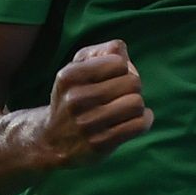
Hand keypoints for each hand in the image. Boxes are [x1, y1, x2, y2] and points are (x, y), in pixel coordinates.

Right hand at [38, 41, 151, 167]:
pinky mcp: (100, 144)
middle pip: (132, 82)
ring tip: (125, 109)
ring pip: (137, 103)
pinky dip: (143, 120)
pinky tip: (133, 120)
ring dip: (136, 105)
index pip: (119, 62)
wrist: (52, 140)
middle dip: (131, 88)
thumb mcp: (77, 68)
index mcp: (69, 76)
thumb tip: (121, 51)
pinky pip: (138, 125)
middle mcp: (75, 99)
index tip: (111, 79)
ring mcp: (87, 124)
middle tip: (120, 96)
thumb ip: (101, 52)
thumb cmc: (73, 97)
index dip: (121, 69)